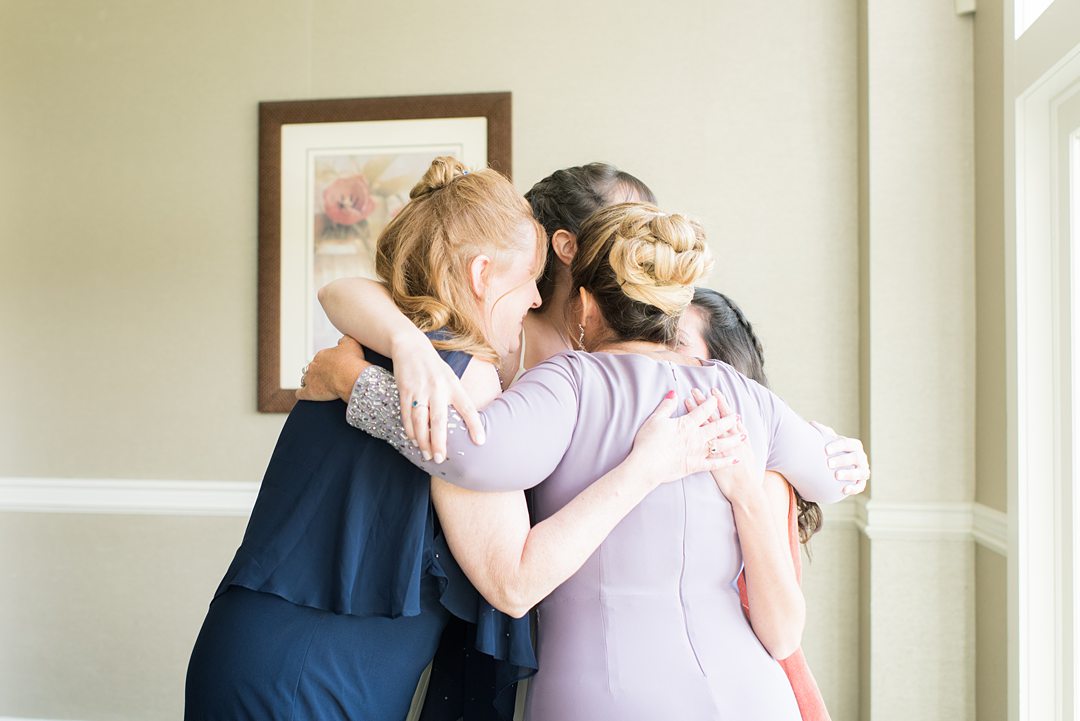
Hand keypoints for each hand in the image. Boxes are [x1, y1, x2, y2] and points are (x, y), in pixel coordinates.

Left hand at [296, 336, 370, 401]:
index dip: (329, 363)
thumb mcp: (351, 343)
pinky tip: (302, 394)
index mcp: (322, 355)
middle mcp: (313, 365)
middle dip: (319, 372)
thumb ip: (345, 339)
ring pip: (306, 379)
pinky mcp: (310, 392)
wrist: (352, 378)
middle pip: (313, 368)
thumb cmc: (352, 361)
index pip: (321, 358)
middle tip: (330, 377)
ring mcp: (310, 379)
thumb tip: (341, 339)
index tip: (335, 367)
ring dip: (310, 382)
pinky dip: (301, 394)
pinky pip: (300, 393)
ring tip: (318, 385)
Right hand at [389, 334, 484, 462]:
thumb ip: (455, 398)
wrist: (411, 347)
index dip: (475, 425)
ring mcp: (420, 390)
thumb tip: (464, 424)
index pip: (467, 408)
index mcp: (454, 386)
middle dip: (439, 442)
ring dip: (422, 440)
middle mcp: (438, 388)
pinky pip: (407, 415)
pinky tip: (413, 439)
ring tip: (426, 454)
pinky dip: (409, 429)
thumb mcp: (450, 378)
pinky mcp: (405, 390)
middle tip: (440, 459)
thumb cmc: (434, 368)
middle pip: (439, 420)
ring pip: (420, 421)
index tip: (480, 442)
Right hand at [627, 389, 742, 487]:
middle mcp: (696, 437)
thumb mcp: (655, 420)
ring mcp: (698, 452)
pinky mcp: (696, 466)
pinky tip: (735, 459)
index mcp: (687, 424)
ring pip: (721, 444)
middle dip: (728, 420)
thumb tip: (673, 393)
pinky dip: (726, 461)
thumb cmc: (648, 442)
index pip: (703, 411)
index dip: (711, 403)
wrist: (646, 466)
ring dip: (733, 439)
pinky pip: (715, 463)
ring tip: (743, 435)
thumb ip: (666, 406)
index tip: (716, 398)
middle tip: (737, 415)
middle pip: (717, 426)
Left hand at [684, 388, 761, 502]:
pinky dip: (693, 435)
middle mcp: (728, 440)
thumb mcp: (748, 450)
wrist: (745, 490)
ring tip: (686, 402)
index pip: (727, 415)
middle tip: (695, 390)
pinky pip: (699, 442)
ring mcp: (718, 451)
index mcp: (739, 436)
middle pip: (713, 418)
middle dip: (704, 404)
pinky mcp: (709, 461)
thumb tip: (737, 423)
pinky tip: (685, 427)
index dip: (720, 402)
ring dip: (696, 415)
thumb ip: (741, 436)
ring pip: (705, 428)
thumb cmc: (748, 471)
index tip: (713, 390)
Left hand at [811, 421, 868, 496]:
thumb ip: (822, 433)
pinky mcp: (861, 483)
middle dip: (843, 460)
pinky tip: (844, 490)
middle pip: (856, 457)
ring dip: (850, 474)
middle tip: (829, 463)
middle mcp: (861, 458)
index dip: (838, 446)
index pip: (849, 444)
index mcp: (854, 446)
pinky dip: (854, 488)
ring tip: (836, 475)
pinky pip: (860, 487)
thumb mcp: (828, 441)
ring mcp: (863, 470)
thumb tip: (812, 424)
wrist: (837, 466)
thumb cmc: (832, 451)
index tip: (825, 450)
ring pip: (862, 473)